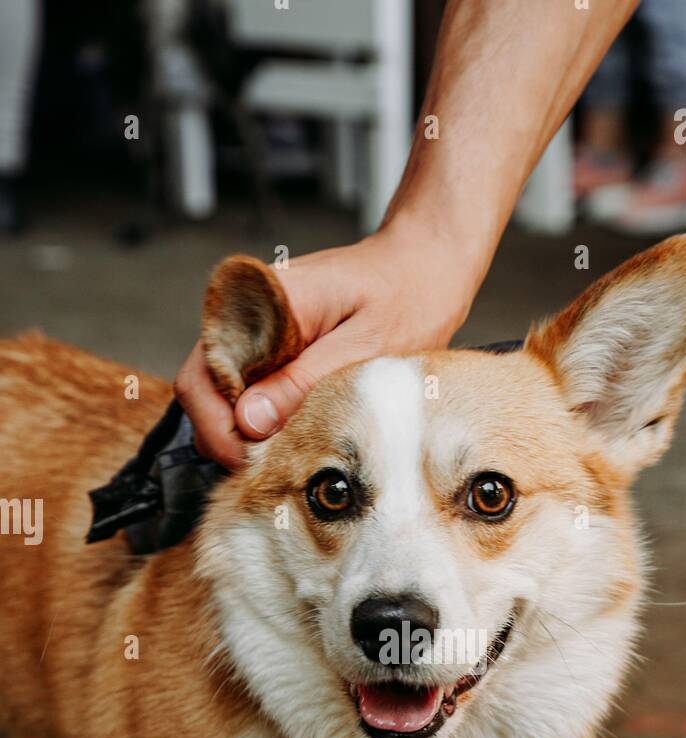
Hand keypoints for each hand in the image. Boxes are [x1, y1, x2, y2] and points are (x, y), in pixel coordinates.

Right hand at [174, 221, 475, 467]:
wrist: (424, 264)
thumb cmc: (404, 295)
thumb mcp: (362, 346)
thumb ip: (301, 382)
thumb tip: (248, 422)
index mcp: (258, 302)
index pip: (202, 378)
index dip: (220, 429)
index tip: (256, 461)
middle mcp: (244, 314)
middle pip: (203, 393)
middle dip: (231, 438)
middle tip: (278, 466)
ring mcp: (254, 331)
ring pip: (223, 398)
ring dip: (249, 431)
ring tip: (293, 449)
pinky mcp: (271, 346)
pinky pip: (251, 390)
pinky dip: (266, 418)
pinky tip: (299, 430)